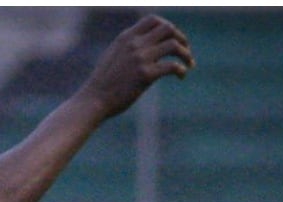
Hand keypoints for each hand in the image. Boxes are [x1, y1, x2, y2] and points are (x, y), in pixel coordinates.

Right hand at [79, 14, 194, 118]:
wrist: (94, 100)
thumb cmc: (103, 83)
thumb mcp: (113, 56)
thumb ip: (128, 47)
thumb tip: (144, 47)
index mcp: (126, 37)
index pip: (153, 20)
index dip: (167, 27)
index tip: (172, 40)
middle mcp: (134, 44)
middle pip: (168, 28)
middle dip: (181, 38)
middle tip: (185, 52)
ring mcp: (140, 58)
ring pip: (173, 45)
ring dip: (186, 54)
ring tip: (189, 64)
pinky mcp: (145, 75)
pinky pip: (172, 66)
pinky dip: (181, 69)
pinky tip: (181, 76)